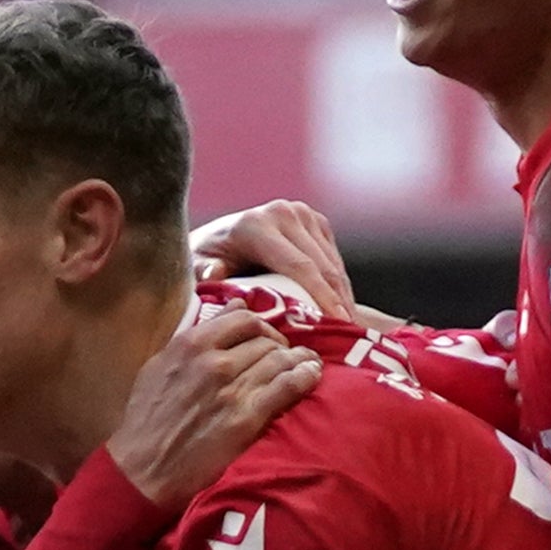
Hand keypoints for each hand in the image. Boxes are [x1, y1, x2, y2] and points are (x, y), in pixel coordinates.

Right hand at [108, 300, 318, 506]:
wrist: (143, 470)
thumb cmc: (147, 420)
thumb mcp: (161, 366)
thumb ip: (198, 335)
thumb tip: (236, 304)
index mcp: (191, 344)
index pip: (243, 318)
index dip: (261, 326)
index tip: (264, 339)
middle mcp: (214, 361)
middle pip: (265, 339)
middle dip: (280, 346)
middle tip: (285, 357)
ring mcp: (232, 389)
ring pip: (280, 360)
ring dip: (299, 359)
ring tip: (307, 364)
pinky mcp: (247, 418)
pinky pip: (287, 386)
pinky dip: (305, 377)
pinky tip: (312, 376)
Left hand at [192, 198, 364, 314]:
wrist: (215, 239)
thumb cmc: (205, 262)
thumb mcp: (197, 269)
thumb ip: (203, 273)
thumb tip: (215, 273)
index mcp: (257, 225)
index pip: (299, 266)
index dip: (322, 297)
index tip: (337, 325)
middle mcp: (283, 213)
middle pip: (322, 266)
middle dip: (339, 303)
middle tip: (352, 336)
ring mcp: (303, 215)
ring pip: (333, 264)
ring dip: (344, 298)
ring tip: (353, 331)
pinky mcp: (315, 222)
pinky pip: (334, 260)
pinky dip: (340, 287)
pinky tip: (343, 313)